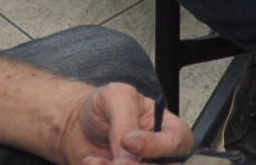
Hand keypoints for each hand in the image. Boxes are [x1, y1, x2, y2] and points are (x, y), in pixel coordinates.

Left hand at [55, 82, 193, 164]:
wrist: (78, 124)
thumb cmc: (104, 106)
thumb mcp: (116, 97)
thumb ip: (126, 123)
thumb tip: (130, 153)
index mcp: (168, 128)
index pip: (178, 142)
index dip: (156, 146)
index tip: (127, 140)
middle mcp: (161, 156)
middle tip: (114, 161)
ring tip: (95, 162)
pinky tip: (91, 162)